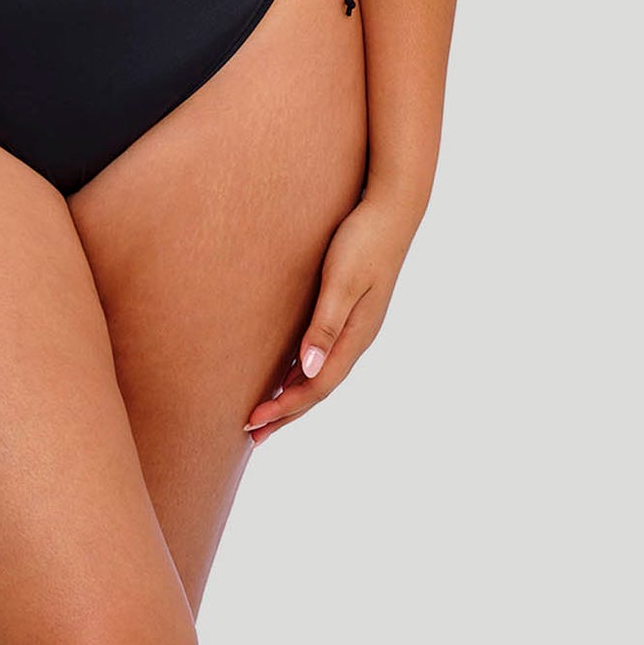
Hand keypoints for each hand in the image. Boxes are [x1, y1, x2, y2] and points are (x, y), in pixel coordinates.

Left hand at [243, 192, 416, 443]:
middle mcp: (357, 338)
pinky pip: (323, 353)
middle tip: (252, 436)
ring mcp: (356, 326)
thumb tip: (310, 371)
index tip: (254, 421)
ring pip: (321, 373)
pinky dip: (303, 371)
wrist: (391, 209)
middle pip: (319, 388)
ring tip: (266, 413)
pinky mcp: (350, 310)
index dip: (285, 408)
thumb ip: (326, 324)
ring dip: (293, 395)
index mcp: (356, 336)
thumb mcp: (342, 281)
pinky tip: (289, 371)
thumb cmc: (363, 240)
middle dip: (286, 413)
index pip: (317, 387)